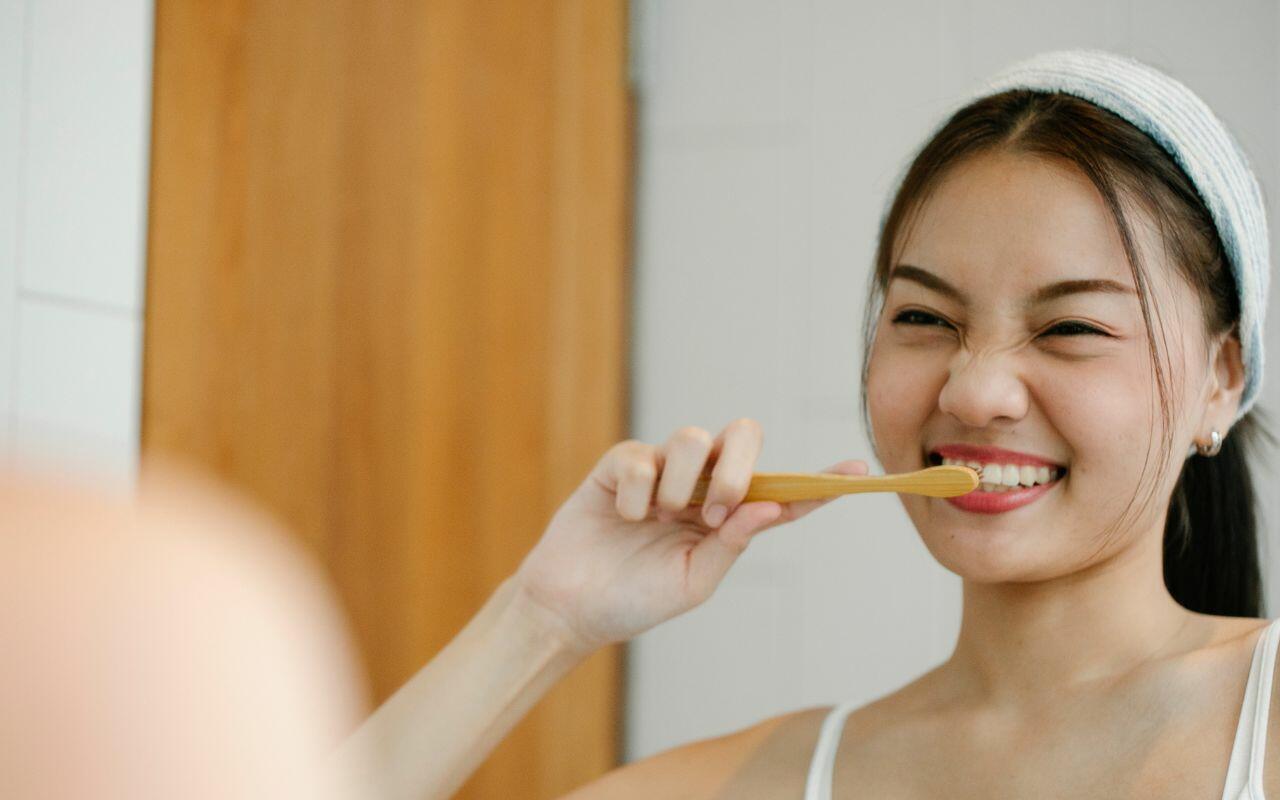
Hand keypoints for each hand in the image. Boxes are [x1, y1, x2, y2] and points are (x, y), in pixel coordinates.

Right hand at [510, 418, 867, 654]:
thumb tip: (772, 506)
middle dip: (738, 465)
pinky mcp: (621, 465)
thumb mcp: (693, 582)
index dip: (820, 480)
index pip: (781, 491)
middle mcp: (700, 485)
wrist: (571, 607)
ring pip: (693, 437)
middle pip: (743, 436)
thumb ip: (732, 543)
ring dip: (684, 481)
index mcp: (727, 516)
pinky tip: (625, 518)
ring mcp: (661, 471)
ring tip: (662, 515)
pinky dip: (638, 491)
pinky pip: (642, 455)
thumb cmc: (635, 599)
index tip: (860, 471)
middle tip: (717, 508)